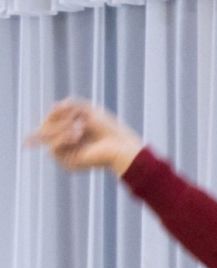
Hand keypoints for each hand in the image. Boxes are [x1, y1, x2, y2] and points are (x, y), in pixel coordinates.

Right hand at [26, 98, 144, 175]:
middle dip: (57, 119)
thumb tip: (53, 106)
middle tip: (74, 117)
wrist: (121, 147)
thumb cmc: (109, 129)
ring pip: (46, 137)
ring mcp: (66, 153)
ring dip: (61, 128)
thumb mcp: (88, 111)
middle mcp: (66, 143)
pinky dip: (62, 139)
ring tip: (80, 127)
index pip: (50, 120)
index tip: (63, 107)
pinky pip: (52, 148)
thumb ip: (69, 106)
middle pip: (45, 128)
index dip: (54, 113)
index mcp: (71, 131)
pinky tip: (77, 135)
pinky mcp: (67, 162)